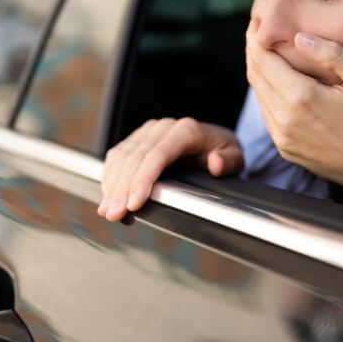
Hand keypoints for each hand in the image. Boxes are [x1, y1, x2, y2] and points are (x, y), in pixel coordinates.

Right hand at [98, 118, 243, 221]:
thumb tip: (215, 162)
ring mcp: (149, 132)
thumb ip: (229, 161)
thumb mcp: (236, 157)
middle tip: (114, 214)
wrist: (215, 140)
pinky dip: (110, 176)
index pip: (157, 154)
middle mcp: (164, 127)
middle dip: (122, 189)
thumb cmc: (223, 151)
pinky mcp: (138, 138)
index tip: (134, 203)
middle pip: (135, 158)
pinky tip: (108, 195)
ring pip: (122, 157)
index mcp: (186, 131)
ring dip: (112, 185)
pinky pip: (118, 155)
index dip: (142, 180)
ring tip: (107, 210)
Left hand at [245, 18, 342, 205]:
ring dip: (258, 72)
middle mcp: (284, 118)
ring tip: (265, 53)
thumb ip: (331, 54)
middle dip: (253, 50)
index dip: (255, 38)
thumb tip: (300, 37)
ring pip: (258, 95)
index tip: (255, 22)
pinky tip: (277, 82)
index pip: (263, 59)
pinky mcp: (284, 148)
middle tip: (256, 32)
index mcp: (301, 97)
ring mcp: (282, 136)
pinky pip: (267, 114)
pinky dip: (266, 94)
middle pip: (255, 75)